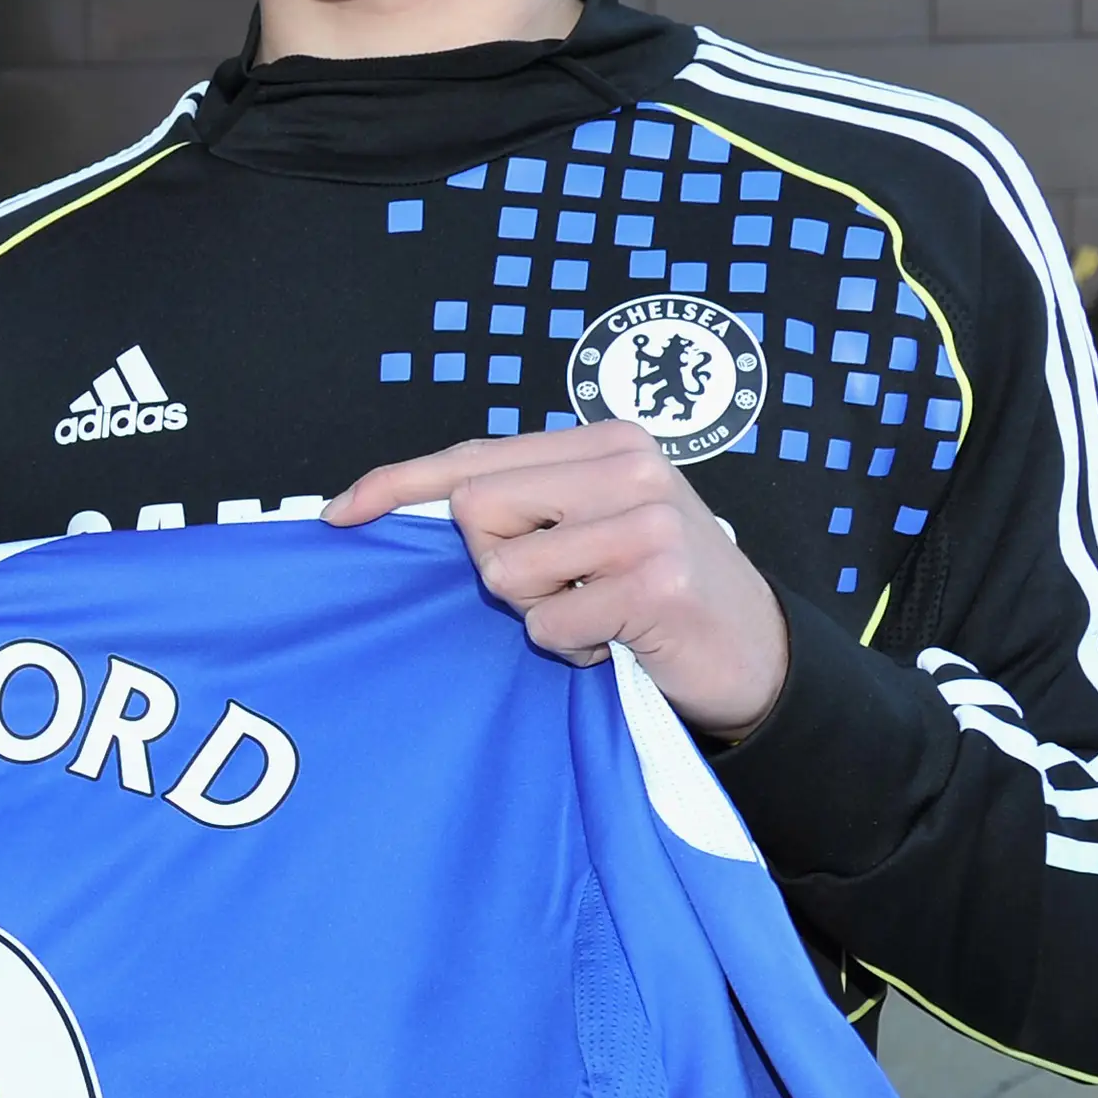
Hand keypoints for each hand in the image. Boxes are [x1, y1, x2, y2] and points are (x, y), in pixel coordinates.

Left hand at [325, 421, 790, 738]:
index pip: (475, 455)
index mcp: (606, 442)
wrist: (757, 654)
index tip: (340, 513)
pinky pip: (548, 624)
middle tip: (563, 586)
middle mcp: (629, 467)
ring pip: (505, 571)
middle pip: (475, 508)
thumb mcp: (598, 526)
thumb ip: (529, 503)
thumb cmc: (661, 591)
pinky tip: (617, 639)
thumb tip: (420, 504)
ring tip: (597, 611)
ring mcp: (645, 523)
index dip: (398, 484)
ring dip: (539, 612)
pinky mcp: (653, 583)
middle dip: (498, 564)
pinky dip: (570, 646)